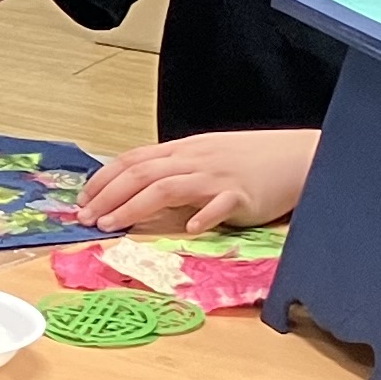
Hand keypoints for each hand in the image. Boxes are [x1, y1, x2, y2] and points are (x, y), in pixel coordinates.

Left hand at [76, 128, 318, 235]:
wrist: (298, 156)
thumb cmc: (250, 161)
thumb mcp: (205, 159)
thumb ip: (175, 172)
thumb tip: (137, 191)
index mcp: (183, 150)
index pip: (133, 160)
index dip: (103, 179)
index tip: (82, 201)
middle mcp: (194, 160)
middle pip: (140, 173)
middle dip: (107, 196)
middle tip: (85, 219)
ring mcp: (217, 176)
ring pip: (167, 187)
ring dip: (134, 206)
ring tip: (111, 225)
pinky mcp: (242, 195)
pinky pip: (219, 205)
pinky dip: (203, 216)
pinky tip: (189, 229)